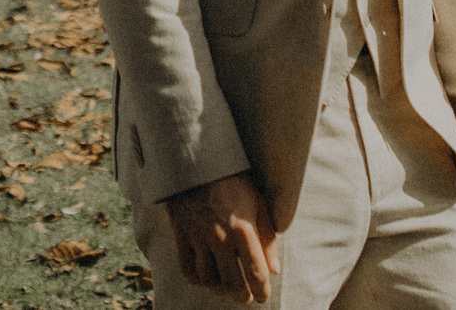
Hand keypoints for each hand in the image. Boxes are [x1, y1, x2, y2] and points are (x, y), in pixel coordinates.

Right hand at [163, 171, 280, 302]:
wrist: (200, 161)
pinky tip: (205, 277)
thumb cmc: (235, 182)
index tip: (262, 296)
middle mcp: (220, 237)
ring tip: (226, 288)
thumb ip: (268, 239)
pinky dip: (197, 279)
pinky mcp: (181, 234)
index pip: (256, 273)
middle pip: (232, 283)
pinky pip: (187, 268)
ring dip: (219, 289)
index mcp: (244, 230)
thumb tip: (274, 270)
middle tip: (245, 297)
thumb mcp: (258, 205)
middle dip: (241, 296)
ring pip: (209, 279)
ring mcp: (198, 237)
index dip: (261, 291)